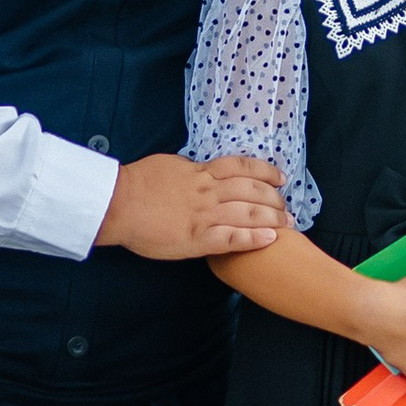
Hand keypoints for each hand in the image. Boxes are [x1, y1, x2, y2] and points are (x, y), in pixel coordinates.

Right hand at [98, 154, 284, 260]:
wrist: (118, 204)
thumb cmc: (137, 183)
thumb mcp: (169, 166)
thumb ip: (190, 170)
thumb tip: (200, 170)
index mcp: (201, 172)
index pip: (242, 167)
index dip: (265, 171)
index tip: (280, 178)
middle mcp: (208, 192)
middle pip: (252, 190)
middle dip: (274, 199)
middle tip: (287, 207)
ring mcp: (204, 216)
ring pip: (249, 213)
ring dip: (273, 218)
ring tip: (288, 224)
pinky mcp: (198, 239)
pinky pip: (233, 239)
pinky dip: (254, 238)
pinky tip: (270, 240)